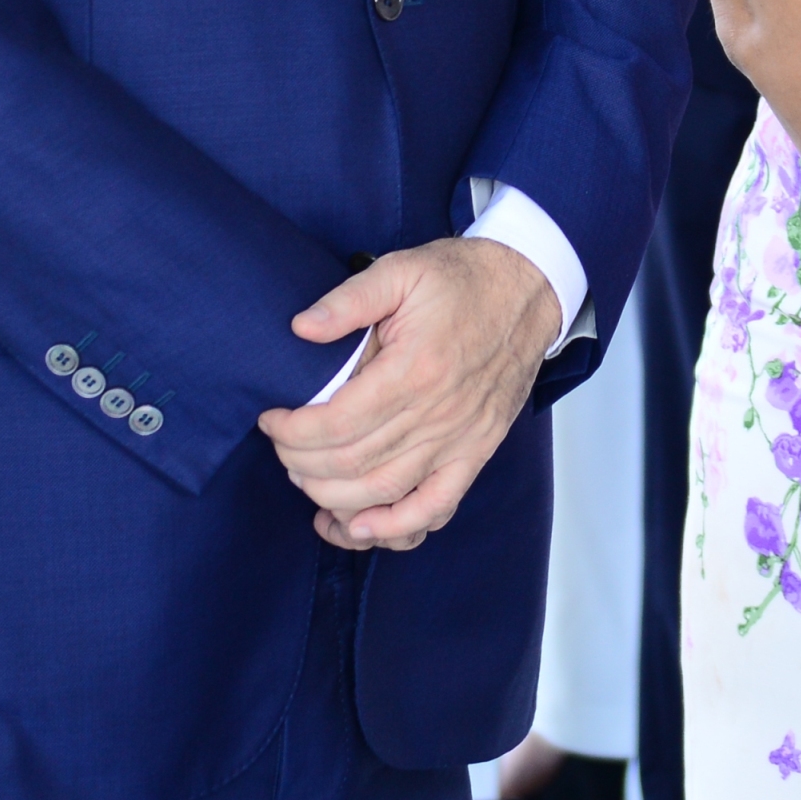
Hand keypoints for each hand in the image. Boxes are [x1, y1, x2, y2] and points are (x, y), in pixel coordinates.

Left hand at [261, 238, 562, 552]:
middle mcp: (438, 413)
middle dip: (303, 464)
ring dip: (335, 498)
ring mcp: (461, 439)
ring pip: (385, 492)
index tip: (272, 421)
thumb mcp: (402, 270)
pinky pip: (436, 507)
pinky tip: (360, 528)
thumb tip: (301, 328)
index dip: (294, 431)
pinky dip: (397, 528)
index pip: (338, 422)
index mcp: (415, 368)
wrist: (528, 290)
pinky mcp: (476, 452)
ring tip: (306, 481)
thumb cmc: (464, 281)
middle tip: (282, 449)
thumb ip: (349, 300)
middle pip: (353, 462)